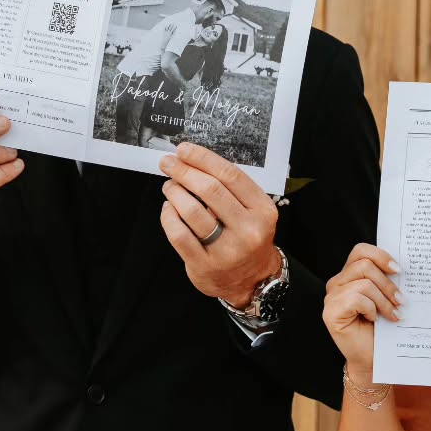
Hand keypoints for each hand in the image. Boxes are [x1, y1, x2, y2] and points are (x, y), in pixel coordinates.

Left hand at [158, 143, 280, 306]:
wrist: (252, 280)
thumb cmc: (247, 238)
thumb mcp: (253, 212)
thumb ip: (231, 190)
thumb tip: (194, 162)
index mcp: (262, 210)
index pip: (230, 175)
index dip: (203, 159)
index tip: (184, 150)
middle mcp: (248, 230)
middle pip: (210, 190)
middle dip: (184, 171)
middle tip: (168, 163)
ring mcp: (227, 250)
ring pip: (192, 211)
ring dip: (174, 191)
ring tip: (169, 186)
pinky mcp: (205, 265)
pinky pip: (179, 234)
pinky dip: (168, 216)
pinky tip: (168, 208)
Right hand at [323, 244, 400, 378]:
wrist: (371, 359)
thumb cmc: (380, 329)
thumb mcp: (386, 298)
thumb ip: (387, 280)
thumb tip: (402, 267)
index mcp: (350, 275)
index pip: (361, 251)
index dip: (381, 256)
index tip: (399, 270)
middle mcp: (337, 283)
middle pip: (364, 265)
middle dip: (388, 284)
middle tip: (402, 301)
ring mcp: (331, 297)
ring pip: (363, 283)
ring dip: (383, 300)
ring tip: (393, 314)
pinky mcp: (330, 312)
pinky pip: (356, 299)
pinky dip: (371, 309)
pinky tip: (374, 320)